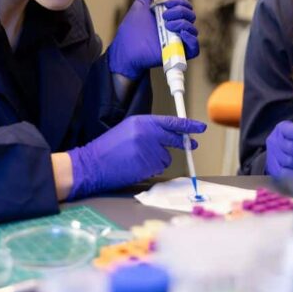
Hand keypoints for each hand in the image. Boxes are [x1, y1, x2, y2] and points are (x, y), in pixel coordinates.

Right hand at [68, 115, 205, 197]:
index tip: (200, 127)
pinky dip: (151, 169)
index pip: (171, 122)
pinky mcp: (147, 165)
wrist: (92, 164)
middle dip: (184, 143)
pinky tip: (136, 167)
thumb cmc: (109, 148)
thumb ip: (148, 130)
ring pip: (166, 157)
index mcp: (142, 122)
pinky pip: (158, 168)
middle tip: (191, 145)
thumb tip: (169, 135)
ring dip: (158, 160)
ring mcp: (148, 150)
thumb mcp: (128, 129)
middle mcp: (147, 133)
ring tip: (138, 159)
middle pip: (175, 138)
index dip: (188, 125)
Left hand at [107, 0, 198, 79]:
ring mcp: (178, 41)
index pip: (184, 6)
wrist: (126, 50)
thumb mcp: (139, 8)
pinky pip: (194, 47)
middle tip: (164, 15)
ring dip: (183, 23)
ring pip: (193, 29)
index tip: (166, 3)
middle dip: (180, 11)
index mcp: (169, 17)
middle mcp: (175, 28)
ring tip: (167, 25)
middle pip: (191, 15)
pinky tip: (181, 33)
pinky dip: (191, 39)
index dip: (179, 2)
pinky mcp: (179, 53)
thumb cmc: (130, 31)